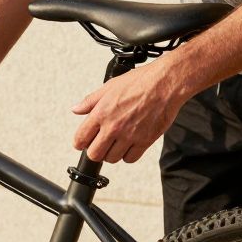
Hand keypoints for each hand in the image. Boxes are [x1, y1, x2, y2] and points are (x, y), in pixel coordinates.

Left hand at [72, 59, 193, 162]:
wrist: (165, 84)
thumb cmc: (140, 82)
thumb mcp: (109, 86)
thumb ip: (90, 101)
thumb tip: (76, 109)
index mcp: (101, 113)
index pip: (80, 139)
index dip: (79, 143)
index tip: (82, 142)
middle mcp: (114, 127)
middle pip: (95, 154)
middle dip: (95, 151)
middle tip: (100, 144)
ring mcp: (129, 136)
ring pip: (112, 159)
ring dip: (111, 153)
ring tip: (115, 143)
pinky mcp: (145, 141)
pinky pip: (130, 159)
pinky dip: (128, 155)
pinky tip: (128, 145)